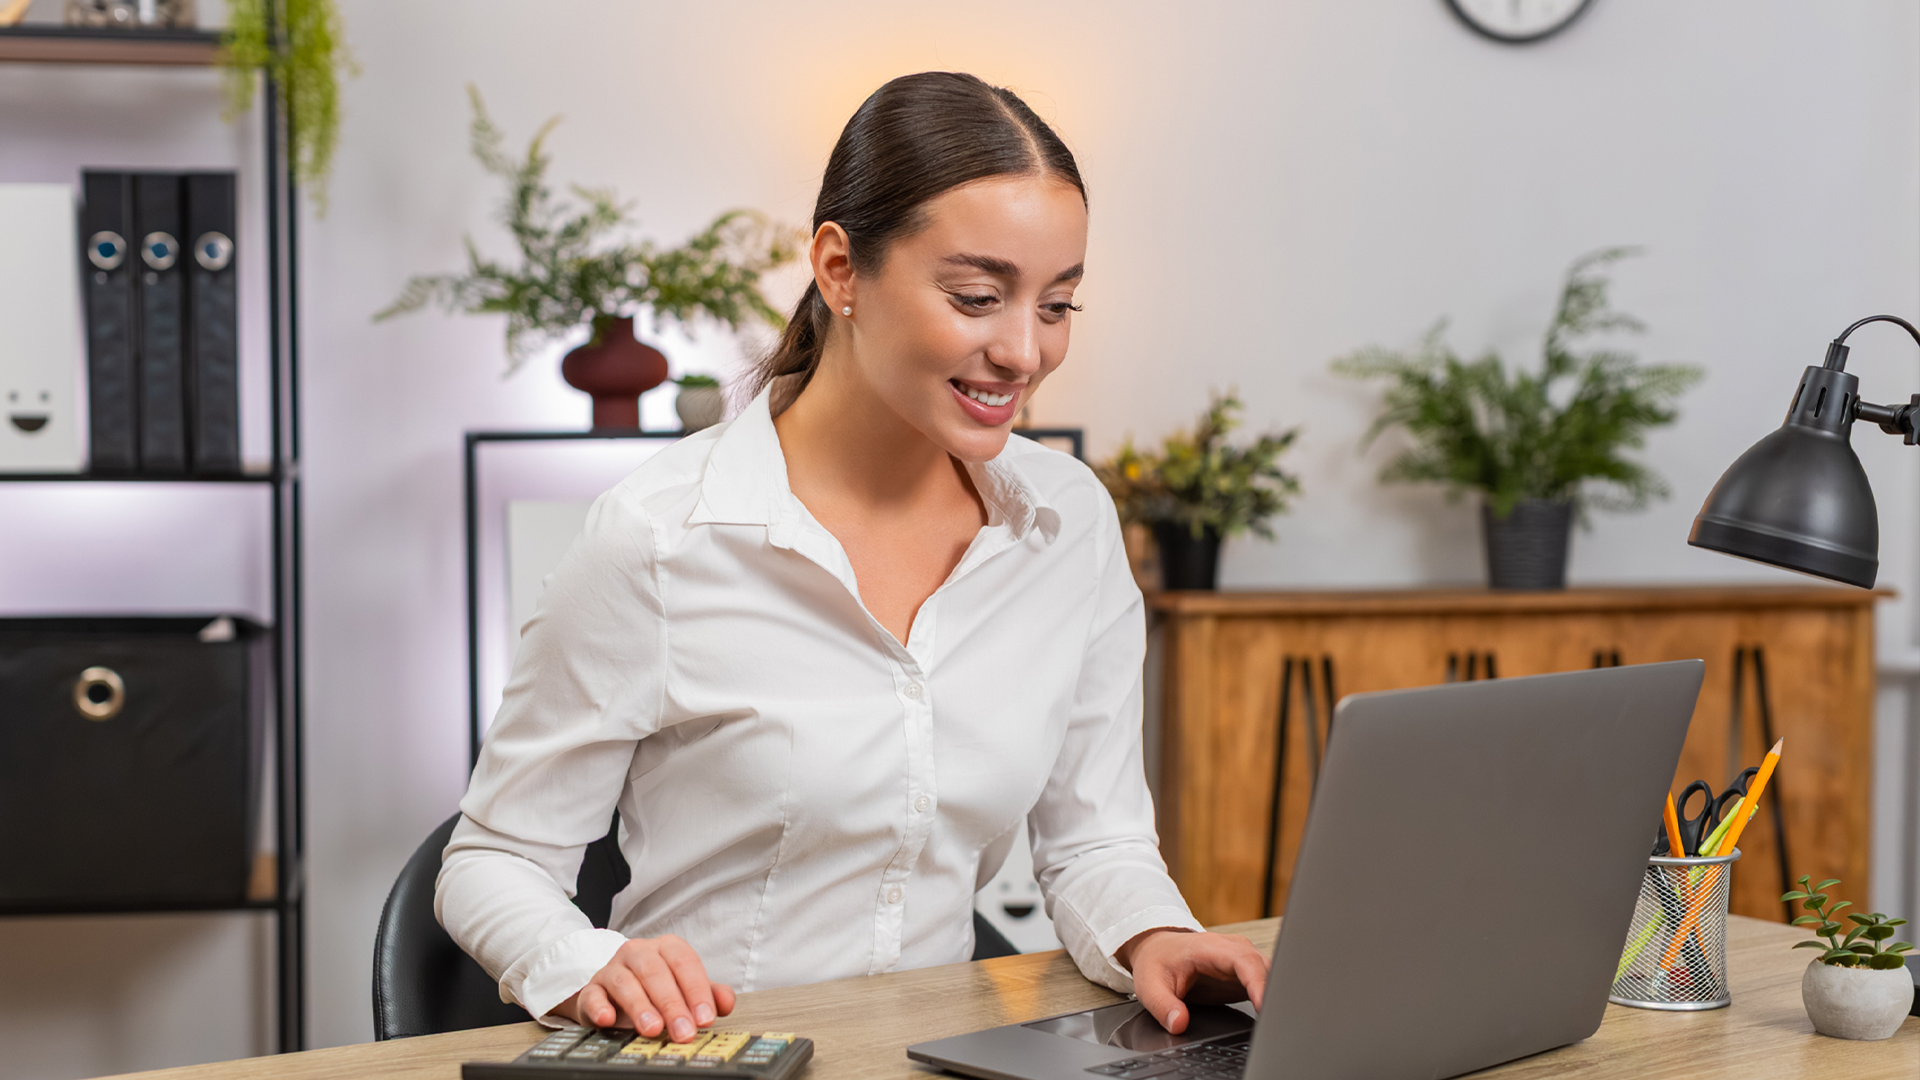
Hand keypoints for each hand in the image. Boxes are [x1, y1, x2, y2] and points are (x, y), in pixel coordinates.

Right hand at [555, 934, 735, 1040]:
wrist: (614, 994)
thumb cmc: (655, 990)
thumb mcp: (684, 989)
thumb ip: (708, 995)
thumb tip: (726, 1003)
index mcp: (667, 948)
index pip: (685, 963)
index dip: (697, 990)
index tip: (706, 1018)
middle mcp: (639, 952)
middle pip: (656, 973)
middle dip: (672, 1005)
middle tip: (684, 1032)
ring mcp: (613, 968)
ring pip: (625, 982)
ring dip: (640, 1007)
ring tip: (653, 1029)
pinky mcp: (592, 989)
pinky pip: (593, 995)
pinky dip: (599, 1007)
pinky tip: (607, 1019)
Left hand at [1117, 929, 1268, 1034]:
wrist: (1158, 949)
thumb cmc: (1157, 961)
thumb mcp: (1150, 985)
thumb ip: (1163, 1006)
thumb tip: (1179, 1024)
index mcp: (1211, 948)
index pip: (1244, 960)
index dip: (1257, 982)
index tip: (1263, 1005)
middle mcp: (1233, 950)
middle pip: (1264, 967)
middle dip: (1274, 991)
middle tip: (1277, 1020)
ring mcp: (1242, 962)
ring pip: (1270, 974)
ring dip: (1275, 995)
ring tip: (1278, 1021)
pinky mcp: (1245, 975)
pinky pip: (1266, 984)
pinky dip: (1271, 998)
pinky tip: (1272, 1017)